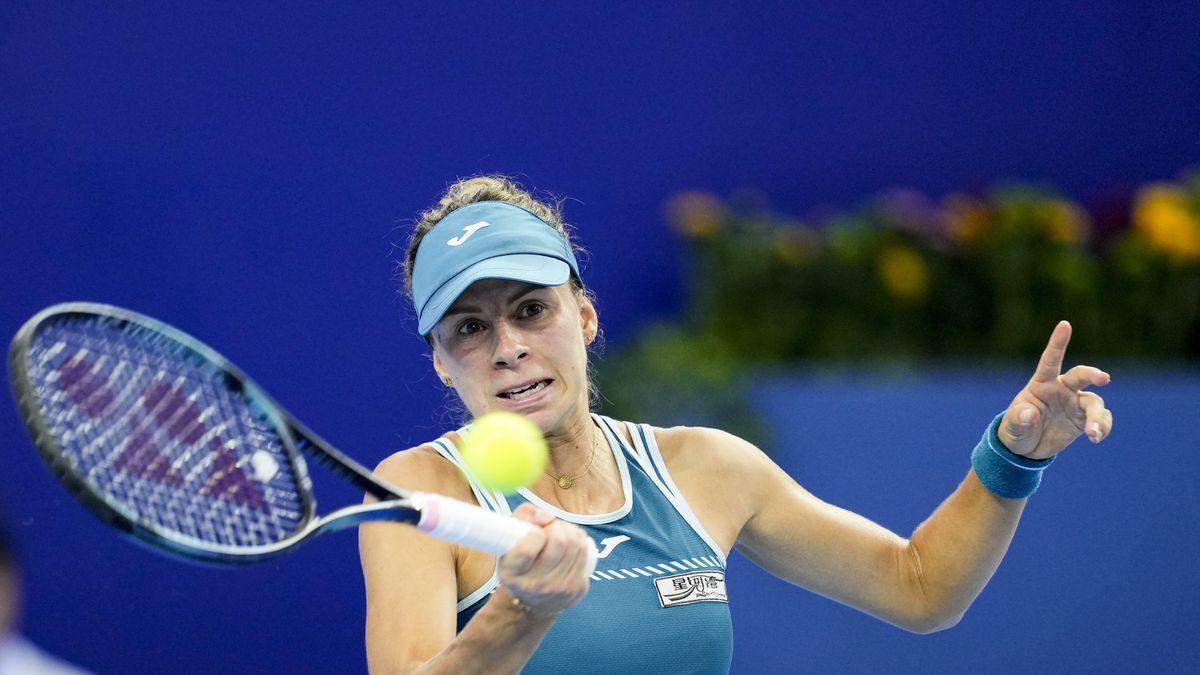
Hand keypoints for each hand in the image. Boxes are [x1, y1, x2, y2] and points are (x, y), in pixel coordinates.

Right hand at [497, 504, 592, 615]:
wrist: (530, 602)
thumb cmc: (519, 564)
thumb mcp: (508, 540)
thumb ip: (523, 517)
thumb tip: (547, 517)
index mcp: (512, 573)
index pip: (527, 549)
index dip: (535, 533)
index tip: (534, 532)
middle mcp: (536, 585)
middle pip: (559, 542)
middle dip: (556, 527)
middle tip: (549, 529)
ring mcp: (559, 589)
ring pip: (575, 544)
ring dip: (569, 531)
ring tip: (559, 534)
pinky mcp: (577, 588)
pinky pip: (585, 552)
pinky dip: (579, 541)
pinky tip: (570, 545)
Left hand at [998, 321, 1112, 459]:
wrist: (1026, 448)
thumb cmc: (1016, 429)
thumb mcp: (1012, 426)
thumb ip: (1018, 419)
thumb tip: (1029, 413)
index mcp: (1042, 384)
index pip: (1050, 360)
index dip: (1057, 343)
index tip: (1065, 324)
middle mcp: (1062, 389)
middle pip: (1081, 376)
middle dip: (1093, 374)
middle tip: (1103, 379)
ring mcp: (1075, 403)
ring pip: (1095, 403)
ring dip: (1097, 417)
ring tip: (1093, 433)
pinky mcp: (1084, 419)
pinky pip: (1101, 419)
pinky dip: (1103, 427)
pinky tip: (1096, 438)